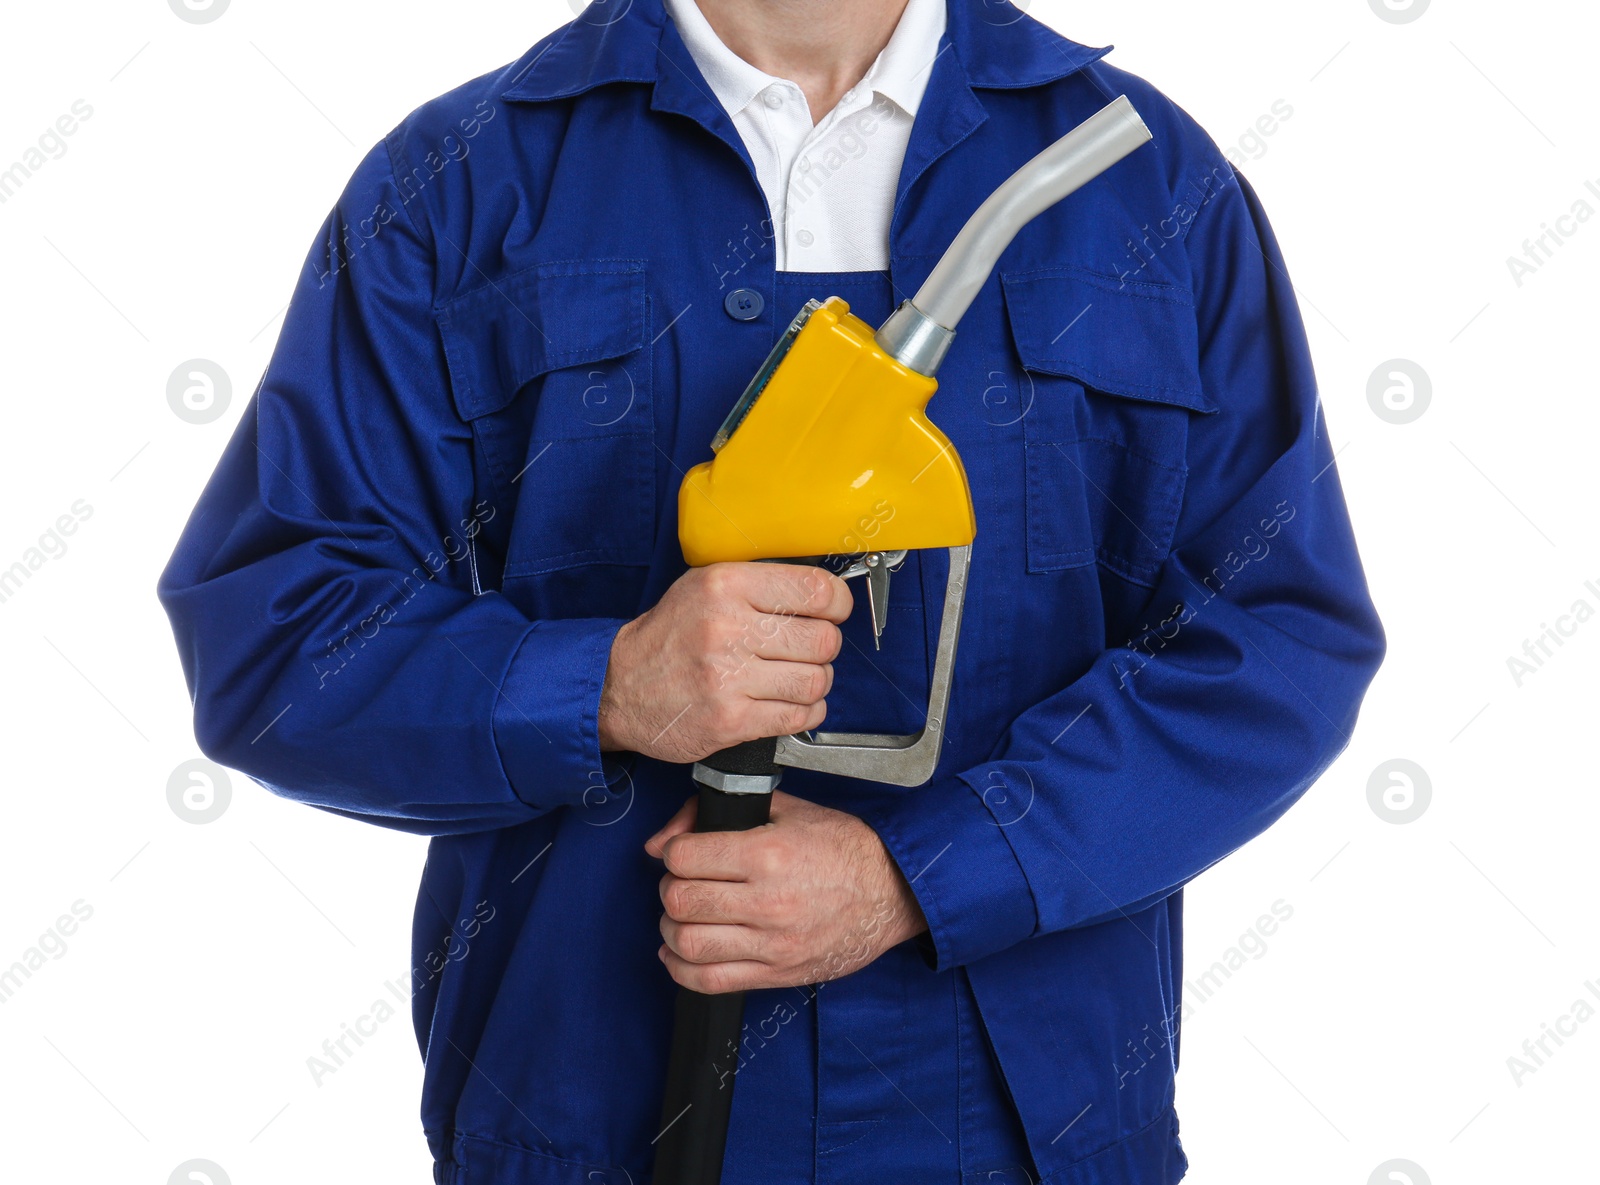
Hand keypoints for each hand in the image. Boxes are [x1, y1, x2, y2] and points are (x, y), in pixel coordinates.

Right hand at [598, 563, 851, 763]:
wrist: (619, 687)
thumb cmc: (670, 635)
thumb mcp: (704, 586)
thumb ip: (760, 585)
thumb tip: (824, 593)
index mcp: (726, 586)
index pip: (815, 591)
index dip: (838, 603)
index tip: (834, 611)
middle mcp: (727, 629)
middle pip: (822, 640)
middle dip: (824, 647)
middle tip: (807, 650)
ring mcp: (728, 679)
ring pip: (816, 681)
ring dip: (815, 682)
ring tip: (795, 678)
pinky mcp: (730, 721)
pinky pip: (798, 716)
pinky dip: (805, 712)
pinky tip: (789, 703)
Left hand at [645, 790, 928, 992]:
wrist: (894, 891)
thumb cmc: (844, 847)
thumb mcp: (787, 809)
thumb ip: (722, 813)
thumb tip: (663, 839)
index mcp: (768, 853)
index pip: (684, 858)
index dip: (673, 852)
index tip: (682, 853)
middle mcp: (768, 901)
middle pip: (681, 902)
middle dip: (670, 889)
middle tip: (683, 882)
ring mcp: (772, 944)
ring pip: (688, 944)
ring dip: (672, 928)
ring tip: (685, 916)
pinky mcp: (777, 974)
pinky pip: (710, 981)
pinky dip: (682, 969)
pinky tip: (683, 952)